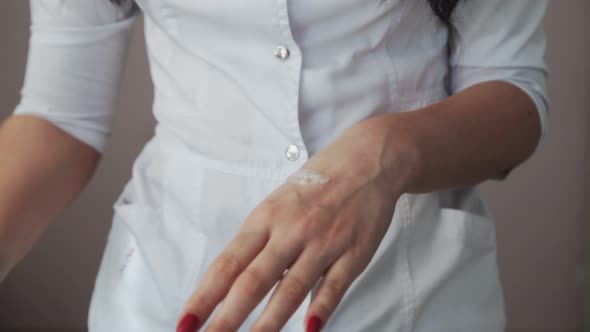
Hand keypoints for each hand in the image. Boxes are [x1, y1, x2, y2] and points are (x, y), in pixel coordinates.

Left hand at [176, 117, 412, 331]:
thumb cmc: (316, 184)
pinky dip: (321, 308)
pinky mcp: (353, 253)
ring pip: (291, 288)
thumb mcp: (277, 204)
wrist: (366, 161)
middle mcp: (290, 231)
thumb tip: (231, 281)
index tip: (186, 321)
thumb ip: (258, 242)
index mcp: (265, 218)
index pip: (228, 263)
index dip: (205, 295)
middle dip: (228, 317)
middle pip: (253, 280)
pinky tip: (309, 330)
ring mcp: (323, 242)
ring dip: (268, 322)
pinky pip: (334, 286)